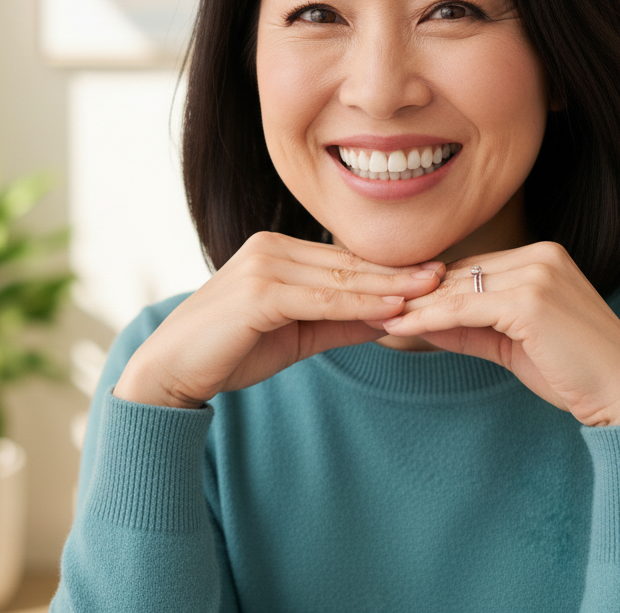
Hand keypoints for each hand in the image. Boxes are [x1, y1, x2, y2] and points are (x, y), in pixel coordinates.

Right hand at [113, 232, 444, 407]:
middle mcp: (269, 248)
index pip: (343, 260)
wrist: (172, 370)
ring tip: (432, 290)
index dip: (388, 269)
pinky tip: (393, 309)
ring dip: (389, 287)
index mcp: (275, 250)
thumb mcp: (296, 335)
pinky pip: (323, 300)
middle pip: (347, 264)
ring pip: (340, 279)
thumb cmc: (229, 352)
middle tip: (447, 274)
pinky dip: (361, 305)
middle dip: (399, 272)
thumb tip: (391, 319)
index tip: (432, 273)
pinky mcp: (259, 291)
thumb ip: (340, 322)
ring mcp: (263, 265)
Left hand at [374, 242, 619, 426]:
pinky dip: (428, 319)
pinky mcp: (531, 299)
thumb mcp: (512, 343)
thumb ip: (468, 327)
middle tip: (369, 305)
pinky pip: (463, 308)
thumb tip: (416, 320)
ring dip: (414, 306)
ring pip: (457, 289)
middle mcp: (541, 255)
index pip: (470, 269)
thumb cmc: (574, 373)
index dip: (429, 289)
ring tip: (375, 317)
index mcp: (543, 256)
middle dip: (415, 294)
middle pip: (460, 275)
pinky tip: (399, 328)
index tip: (389, 301)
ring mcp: (538, 273)